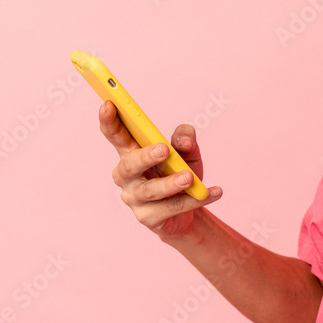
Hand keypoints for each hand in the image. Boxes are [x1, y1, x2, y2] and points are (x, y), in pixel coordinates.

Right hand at [99, 100, 221, 241]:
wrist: (191, 207)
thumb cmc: (181, 171)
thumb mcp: (188, 152)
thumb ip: (185, 139)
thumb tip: (183, 141)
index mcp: (132, 152)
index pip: (116, 135)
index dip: (109, 121)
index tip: (108, 104)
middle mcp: (128, 176)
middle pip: (129, 165)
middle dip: (145, 156)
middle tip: (164, 149)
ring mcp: (135, 199)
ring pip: (150, 190)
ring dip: (171, 183)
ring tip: (190, 177)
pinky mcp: (149, 218)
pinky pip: (171, 208)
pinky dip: (194, 199)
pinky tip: (213, 192)